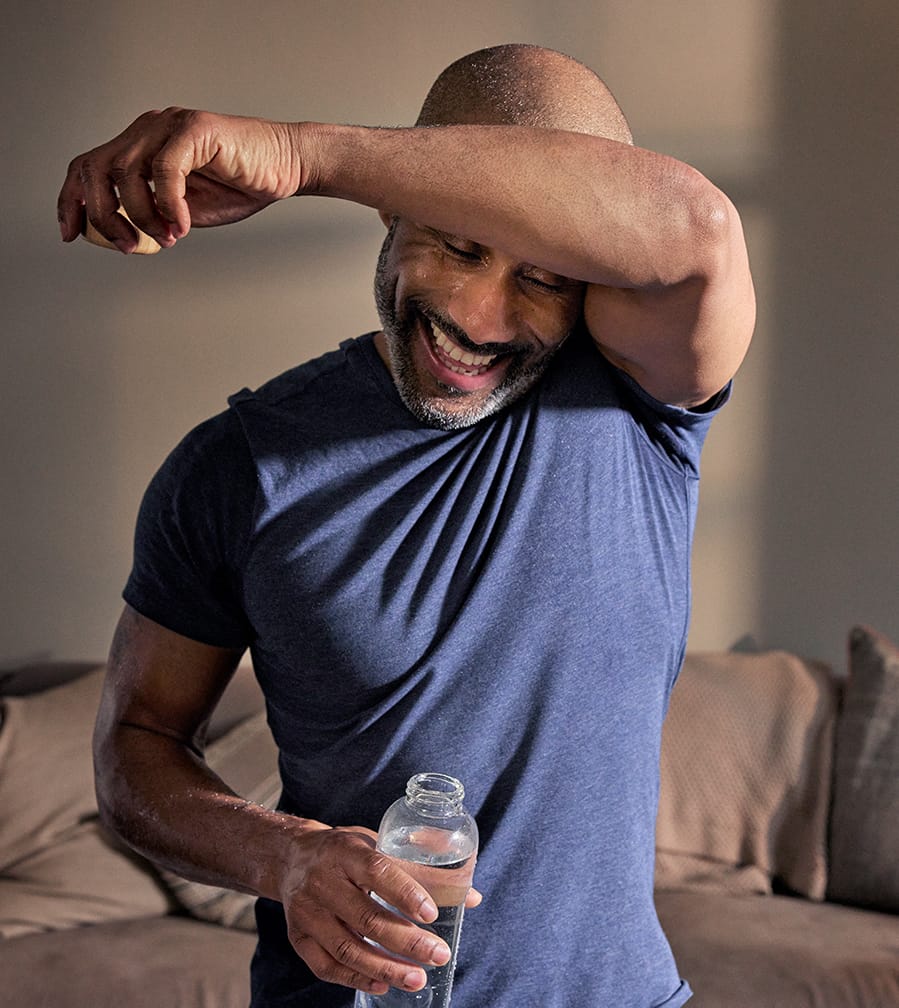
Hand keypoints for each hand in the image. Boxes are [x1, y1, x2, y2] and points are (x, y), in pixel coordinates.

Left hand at [57, 108, 307, 252]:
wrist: (286, 167)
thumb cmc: (241, 186)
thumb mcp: (184, 212)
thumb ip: (152, 218)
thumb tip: (123, 238)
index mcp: (140, 146)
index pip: (88, 167)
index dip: (73, 201)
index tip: (71, 233)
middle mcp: (148, 129)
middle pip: (96, 168)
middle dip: (103, 214)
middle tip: (126, 245)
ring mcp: (169, 125)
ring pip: (126, 172)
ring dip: (142, 216)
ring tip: (167, 237)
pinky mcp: (194, 129)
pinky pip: (164, 171)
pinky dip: (169, 205)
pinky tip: (183, 225)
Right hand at [281, 823, 479, 995]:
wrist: (292, 857)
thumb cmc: (346, 851)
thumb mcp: (377, 842)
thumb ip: (421, 867)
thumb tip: (470, 895)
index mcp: (346, 851)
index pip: (377, 871)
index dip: (405, 892)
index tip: (432, 913)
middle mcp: (322, 880)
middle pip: (366, 917)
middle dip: (406, 941)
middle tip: (438, 955)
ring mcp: (307, 911)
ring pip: (347, 948)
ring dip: (385, 968)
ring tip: (417, 978)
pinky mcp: (298, 937)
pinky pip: (327, 966)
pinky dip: (357, 978)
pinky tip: (383, 983)